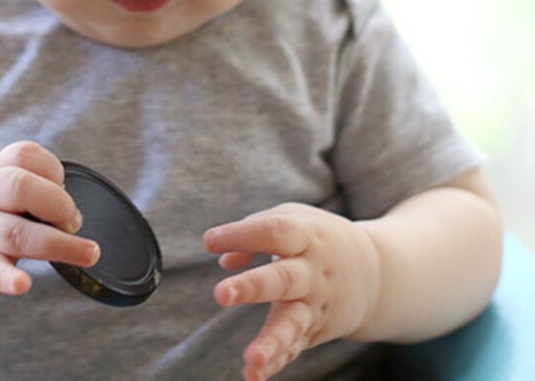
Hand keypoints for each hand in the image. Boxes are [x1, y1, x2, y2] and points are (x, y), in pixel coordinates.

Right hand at [0, 141, 99, 301]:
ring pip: (16, 234)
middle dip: (57, 203)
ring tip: (88, 253)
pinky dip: (9, 278)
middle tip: (74, 222)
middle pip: (19, 187)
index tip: (62, 185)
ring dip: (58, 245)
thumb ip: (32, 189)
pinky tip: (24, 284)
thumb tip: (72, 212)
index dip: (51, 168)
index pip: (23, 155)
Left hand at [204, 203, 380, 380]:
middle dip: (253, 287)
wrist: (375, 273)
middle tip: (221, 294)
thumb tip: (224, 260)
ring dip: (271, 341)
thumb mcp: (292, 220)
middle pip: (283, 279)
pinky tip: (253, 375)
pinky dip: (275, 362)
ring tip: (251, 357)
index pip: (274, 231)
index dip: (241, 234)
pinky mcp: (314, 331)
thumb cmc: (317, 238)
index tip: (209, 241)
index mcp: (307, 236)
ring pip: (293, 324)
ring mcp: (316, 305)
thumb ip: (254, 231)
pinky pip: (293, 349)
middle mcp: (313, 272)